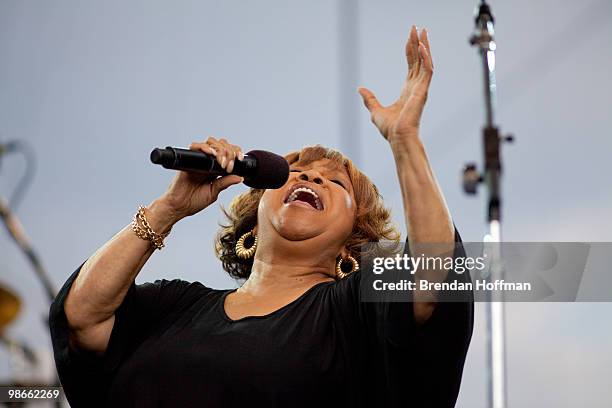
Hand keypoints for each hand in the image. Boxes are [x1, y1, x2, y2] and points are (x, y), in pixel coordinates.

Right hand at [158, 137, 243, 220]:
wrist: (179, 206)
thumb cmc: (194, 201)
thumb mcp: (214, 192)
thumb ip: (225, 183)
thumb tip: (240, 177)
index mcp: (215, 168)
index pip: (228, 153)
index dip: (236, 152)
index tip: (240, 159)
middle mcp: (207, 162)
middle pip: (221, 145)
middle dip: (229, 151)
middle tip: (228, 165)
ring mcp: (198, 160)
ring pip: (211, 142)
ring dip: (220, 149)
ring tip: (221, 162)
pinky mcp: (188, 160)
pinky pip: (195, 146)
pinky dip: (204, 147)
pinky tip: (211, 154)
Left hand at [358, 25, 433, 151]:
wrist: (398, 138)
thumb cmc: (390, 129)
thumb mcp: (375, 111)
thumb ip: (370, 99)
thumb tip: (360, 89)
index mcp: (408, 90)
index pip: (412, 65)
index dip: (411, 51)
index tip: (410, 37)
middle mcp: (417, 87)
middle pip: (419, 60)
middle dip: (419, 43)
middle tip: (417, 27)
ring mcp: (421, 88)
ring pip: (426, 62)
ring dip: (424, 46)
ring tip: (422, 31)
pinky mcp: (423, 90)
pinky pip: (428, 70)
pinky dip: (426, 57)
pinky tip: (422, 46)